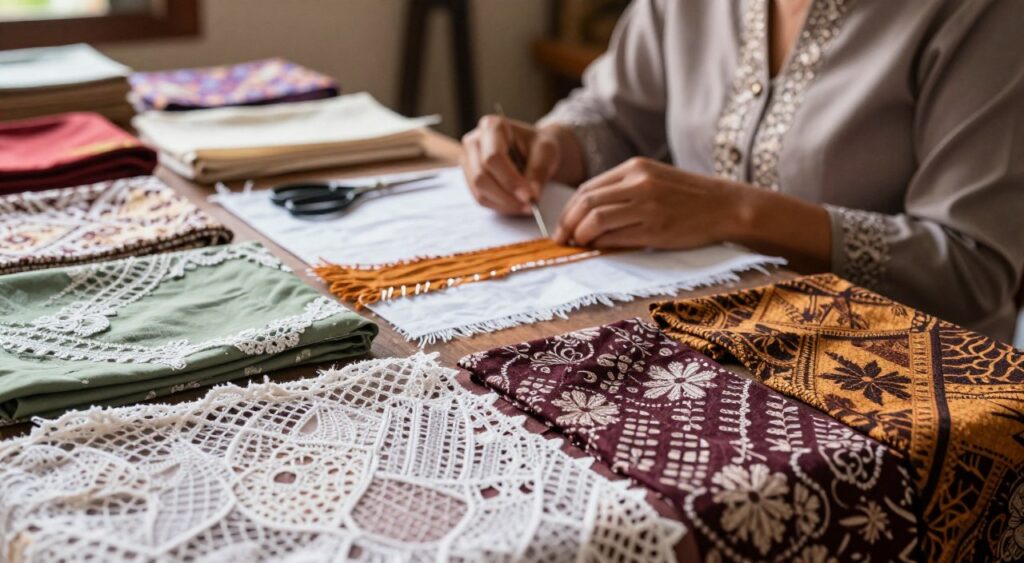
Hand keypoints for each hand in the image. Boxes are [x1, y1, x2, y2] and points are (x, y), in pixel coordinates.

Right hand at [461, 116, 575, 214]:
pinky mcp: (470, 178)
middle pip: (482, 176)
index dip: (510, 180)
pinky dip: (499, 206)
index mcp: (492, 126)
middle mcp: (474, 141)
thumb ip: (538, 171)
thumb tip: (532, 195)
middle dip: (506, 196)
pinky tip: (516, 205)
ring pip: (479, 191)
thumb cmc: (538, 146)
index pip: (493, 158)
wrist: (533, 151)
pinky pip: (480, 198)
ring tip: (526, 206)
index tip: (528, 196)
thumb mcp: (546, 152)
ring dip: (504, 204)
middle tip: (529, 206)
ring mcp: (468, 161)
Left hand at [554, 157, 746, 248]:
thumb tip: (587, 215)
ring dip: (580, 235)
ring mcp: (647, 205)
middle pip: (586, 202)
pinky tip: (598, 248)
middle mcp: (639, 183)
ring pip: (596, 219)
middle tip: (560, 239)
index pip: (588, 188)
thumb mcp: (654, 181)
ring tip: (578, 245)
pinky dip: (600, 243)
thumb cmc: (689, 198)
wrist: (727, 207)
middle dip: (567, 223)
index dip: (569, 209)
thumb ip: (624, 190)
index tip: (562, 225)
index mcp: (635, 168)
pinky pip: (616, 236)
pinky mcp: (656, 228)